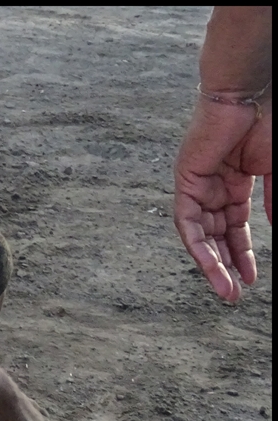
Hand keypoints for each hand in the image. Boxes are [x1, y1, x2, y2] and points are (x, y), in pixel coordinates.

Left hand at [173, 98, 271, 301]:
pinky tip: (210, 265)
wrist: (253, 91)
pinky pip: (187, 220)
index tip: (252, 280)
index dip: (243, 254)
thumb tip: (277, 231)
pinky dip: (198, 244)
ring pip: (200, 233)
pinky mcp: (186, 179)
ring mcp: (197, 183)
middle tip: (234, 295)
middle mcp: (212, 186)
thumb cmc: (271, 121)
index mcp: (235, 182)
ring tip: (225, 290)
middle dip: (226, 266)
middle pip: (216, 235)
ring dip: (211, 263)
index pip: (235, 227)